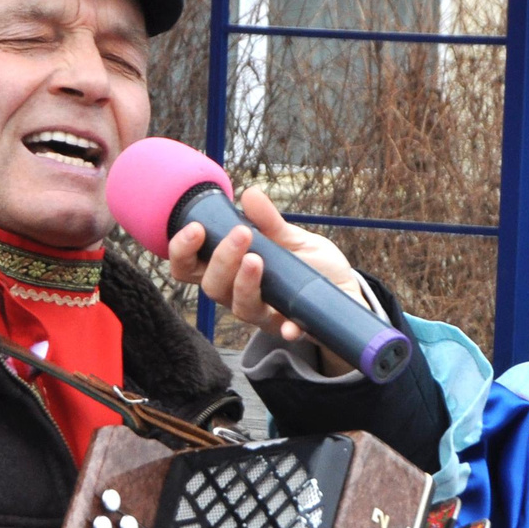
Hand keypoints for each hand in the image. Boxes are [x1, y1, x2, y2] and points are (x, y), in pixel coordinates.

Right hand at [163, 187, 372, 372]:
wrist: (345, 291)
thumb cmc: (309, 264)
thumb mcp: (290, 237)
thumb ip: (269, 221)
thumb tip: (250, 195)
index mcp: (230, 270)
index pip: (191, 266)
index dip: (183, 251)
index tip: (196, 228)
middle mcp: (240, 295)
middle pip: (212, 287)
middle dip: (221, 260)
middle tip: (241, 234)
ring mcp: (266, 315)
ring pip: (241, 308)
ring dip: (245, 284)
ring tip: (256, 260)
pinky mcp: (293, 329)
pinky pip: (285, 333)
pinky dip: (287, 328)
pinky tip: (292, 324)